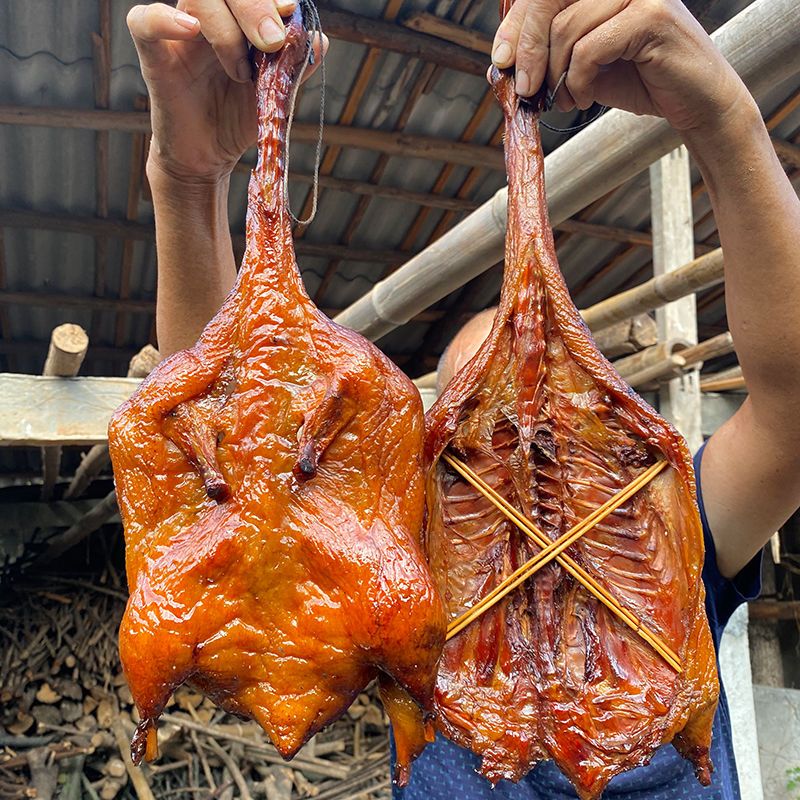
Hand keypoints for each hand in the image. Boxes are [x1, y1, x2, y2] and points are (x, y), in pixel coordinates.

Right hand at [127, 1, 326, 183]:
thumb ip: (296, 67)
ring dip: (226, 31)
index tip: (290, 11)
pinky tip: (190, 30)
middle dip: (255, 7)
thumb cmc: (239, 118)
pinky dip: (165, 19)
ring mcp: (181, 34)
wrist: (210, 156)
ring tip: (241, 72)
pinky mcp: (156, 57)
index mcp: (240, 21)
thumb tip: (320, 40)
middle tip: (272, 42)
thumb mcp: (277, 95)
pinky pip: (143, 22)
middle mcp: (210, 19)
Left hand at [491, 0, 748, 132]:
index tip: (500, 62)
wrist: (692, 101)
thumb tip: (498, 62)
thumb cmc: (639, 79)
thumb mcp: (582, 64)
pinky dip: (579, 80)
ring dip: (557, 75)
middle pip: (548, 0)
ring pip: (567, 28)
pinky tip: (586, 96)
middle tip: (526, 89)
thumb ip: (547, 53)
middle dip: (528, 49)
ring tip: (567, 99)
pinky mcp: (652, 16)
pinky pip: (590, 48)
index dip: (515, 26)